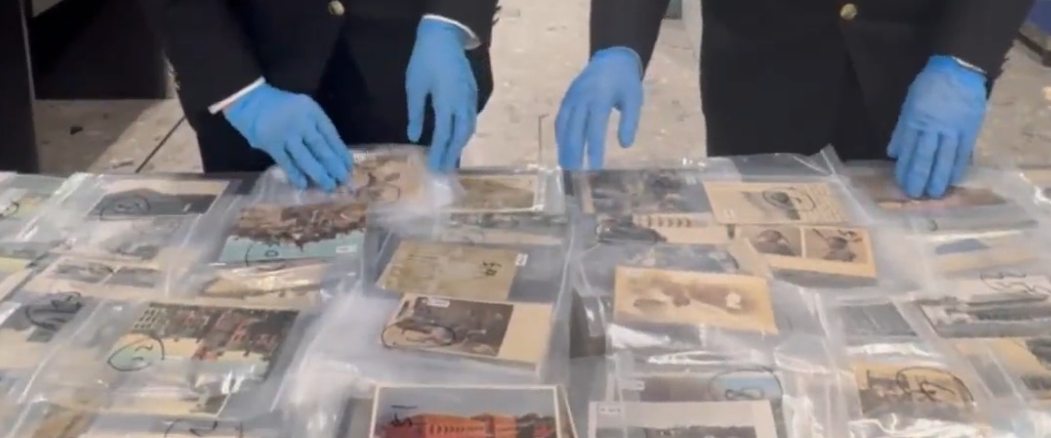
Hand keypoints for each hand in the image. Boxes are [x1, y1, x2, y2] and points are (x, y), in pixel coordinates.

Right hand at [224, 84, 350, 190]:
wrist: (249, 99)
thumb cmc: (281, 106)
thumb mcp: (304, 108)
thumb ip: (315, 127)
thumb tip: (332, 155)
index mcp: (312, 111)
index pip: (331, 135)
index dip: (341, 152)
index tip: (350, 167)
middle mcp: (301, 122)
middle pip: (321, 148)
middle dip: (334, 166)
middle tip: (344, 181)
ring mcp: (285, 133)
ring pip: (306, 158)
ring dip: (318, 174)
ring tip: (328, 186)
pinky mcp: (270, 143)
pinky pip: (286, 162)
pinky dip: (295, 174)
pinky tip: (304, 184)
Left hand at [406, 19, 477, 169]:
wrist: (445, 36)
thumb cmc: (425, 60)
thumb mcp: (414, 87)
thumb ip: (415, 113)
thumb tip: (413, 137)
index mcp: (446, 102)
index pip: (444, 135)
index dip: (439, 153)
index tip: (434, 168)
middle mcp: (463, 103)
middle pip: (461, 135)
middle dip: (452, 154)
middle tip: (444, 170)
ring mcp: (470, 98)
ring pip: (469, 128)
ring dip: (460, 145)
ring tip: (450, 158)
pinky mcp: (473, 93)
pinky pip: (471, 118)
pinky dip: (465, 132)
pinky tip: (457, 138)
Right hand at [556, 47, 643, 169]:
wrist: (612, 58)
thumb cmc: (625, 82)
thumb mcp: (633, 99)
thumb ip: (630, 121)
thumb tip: (625, 145)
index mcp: (599, 98)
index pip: (595, 129)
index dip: (594, 149)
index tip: (595, 167)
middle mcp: (582, 98)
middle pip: (575, 129)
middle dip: (574, 151)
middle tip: (574, 172)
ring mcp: (572, 97)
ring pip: (564, 124)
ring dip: (563, 145)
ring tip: (565, 164)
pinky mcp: (567, 98)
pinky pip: (561, 118)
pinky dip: (560, 134)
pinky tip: (562, 147)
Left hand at [888, 55, 987, 197]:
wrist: (960, 70)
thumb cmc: (930, 85)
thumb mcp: (910, 104)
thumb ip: (903, 129)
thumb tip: (894, 153)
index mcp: (915, 119)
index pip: (908, 149)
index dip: (904, 168)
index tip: (901, 183)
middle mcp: (933, 127)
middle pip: (925, 156)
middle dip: (919, 177)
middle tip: (915, 195)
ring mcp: (953, 128)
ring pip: (944, 158)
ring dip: (938, 177)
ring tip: (933, 194)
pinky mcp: (970, 129)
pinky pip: (963, 152)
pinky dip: (957, 167)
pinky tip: (952, 180)